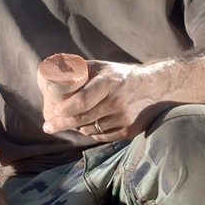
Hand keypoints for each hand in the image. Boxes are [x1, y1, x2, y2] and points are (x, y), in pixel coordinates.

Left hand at [41, 60, 169, 142]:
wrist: (156, 88)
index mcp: (109, 83)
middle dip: (61, 124)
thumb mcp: (105, 67)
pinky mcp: (129, 132)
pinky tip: (90, 125)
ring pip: (90, 129)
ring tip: (72, 121)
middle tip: (48, 127)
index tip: (53, 111)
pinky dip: (92, 132)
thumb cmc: (123, 76)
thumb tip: (55, 72)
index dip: (67, 108)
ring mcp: (124, 119)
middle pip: (83, 118)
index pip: (84, 99)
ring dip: (77, 127)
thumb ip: (82, 70)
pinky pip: (101, 136)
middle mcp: (117, 102)